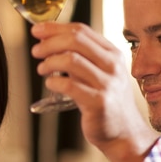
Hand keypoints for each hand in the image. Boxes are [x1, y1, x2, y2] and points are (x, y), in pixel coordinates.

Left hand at [30, 22, 155, 161]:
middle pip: (75, 40)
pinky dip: (54, 83)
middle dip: (49, 42)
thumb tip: (47, 40)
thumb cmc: (105, 102)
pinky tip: (50, 85)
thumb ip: (81, 58)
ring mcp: (107, 84)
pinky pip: (69, 86)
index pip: (81, 30)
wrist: (124, 133)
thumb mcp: (100, 74)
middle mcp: (113, 66)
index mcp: (113, 54)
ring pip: (71, 60)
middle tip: (35, 50)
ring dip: (49, 62)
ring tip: (41, 69)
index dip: (55, 28)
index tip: (37, 31)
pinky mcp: (99, 103)